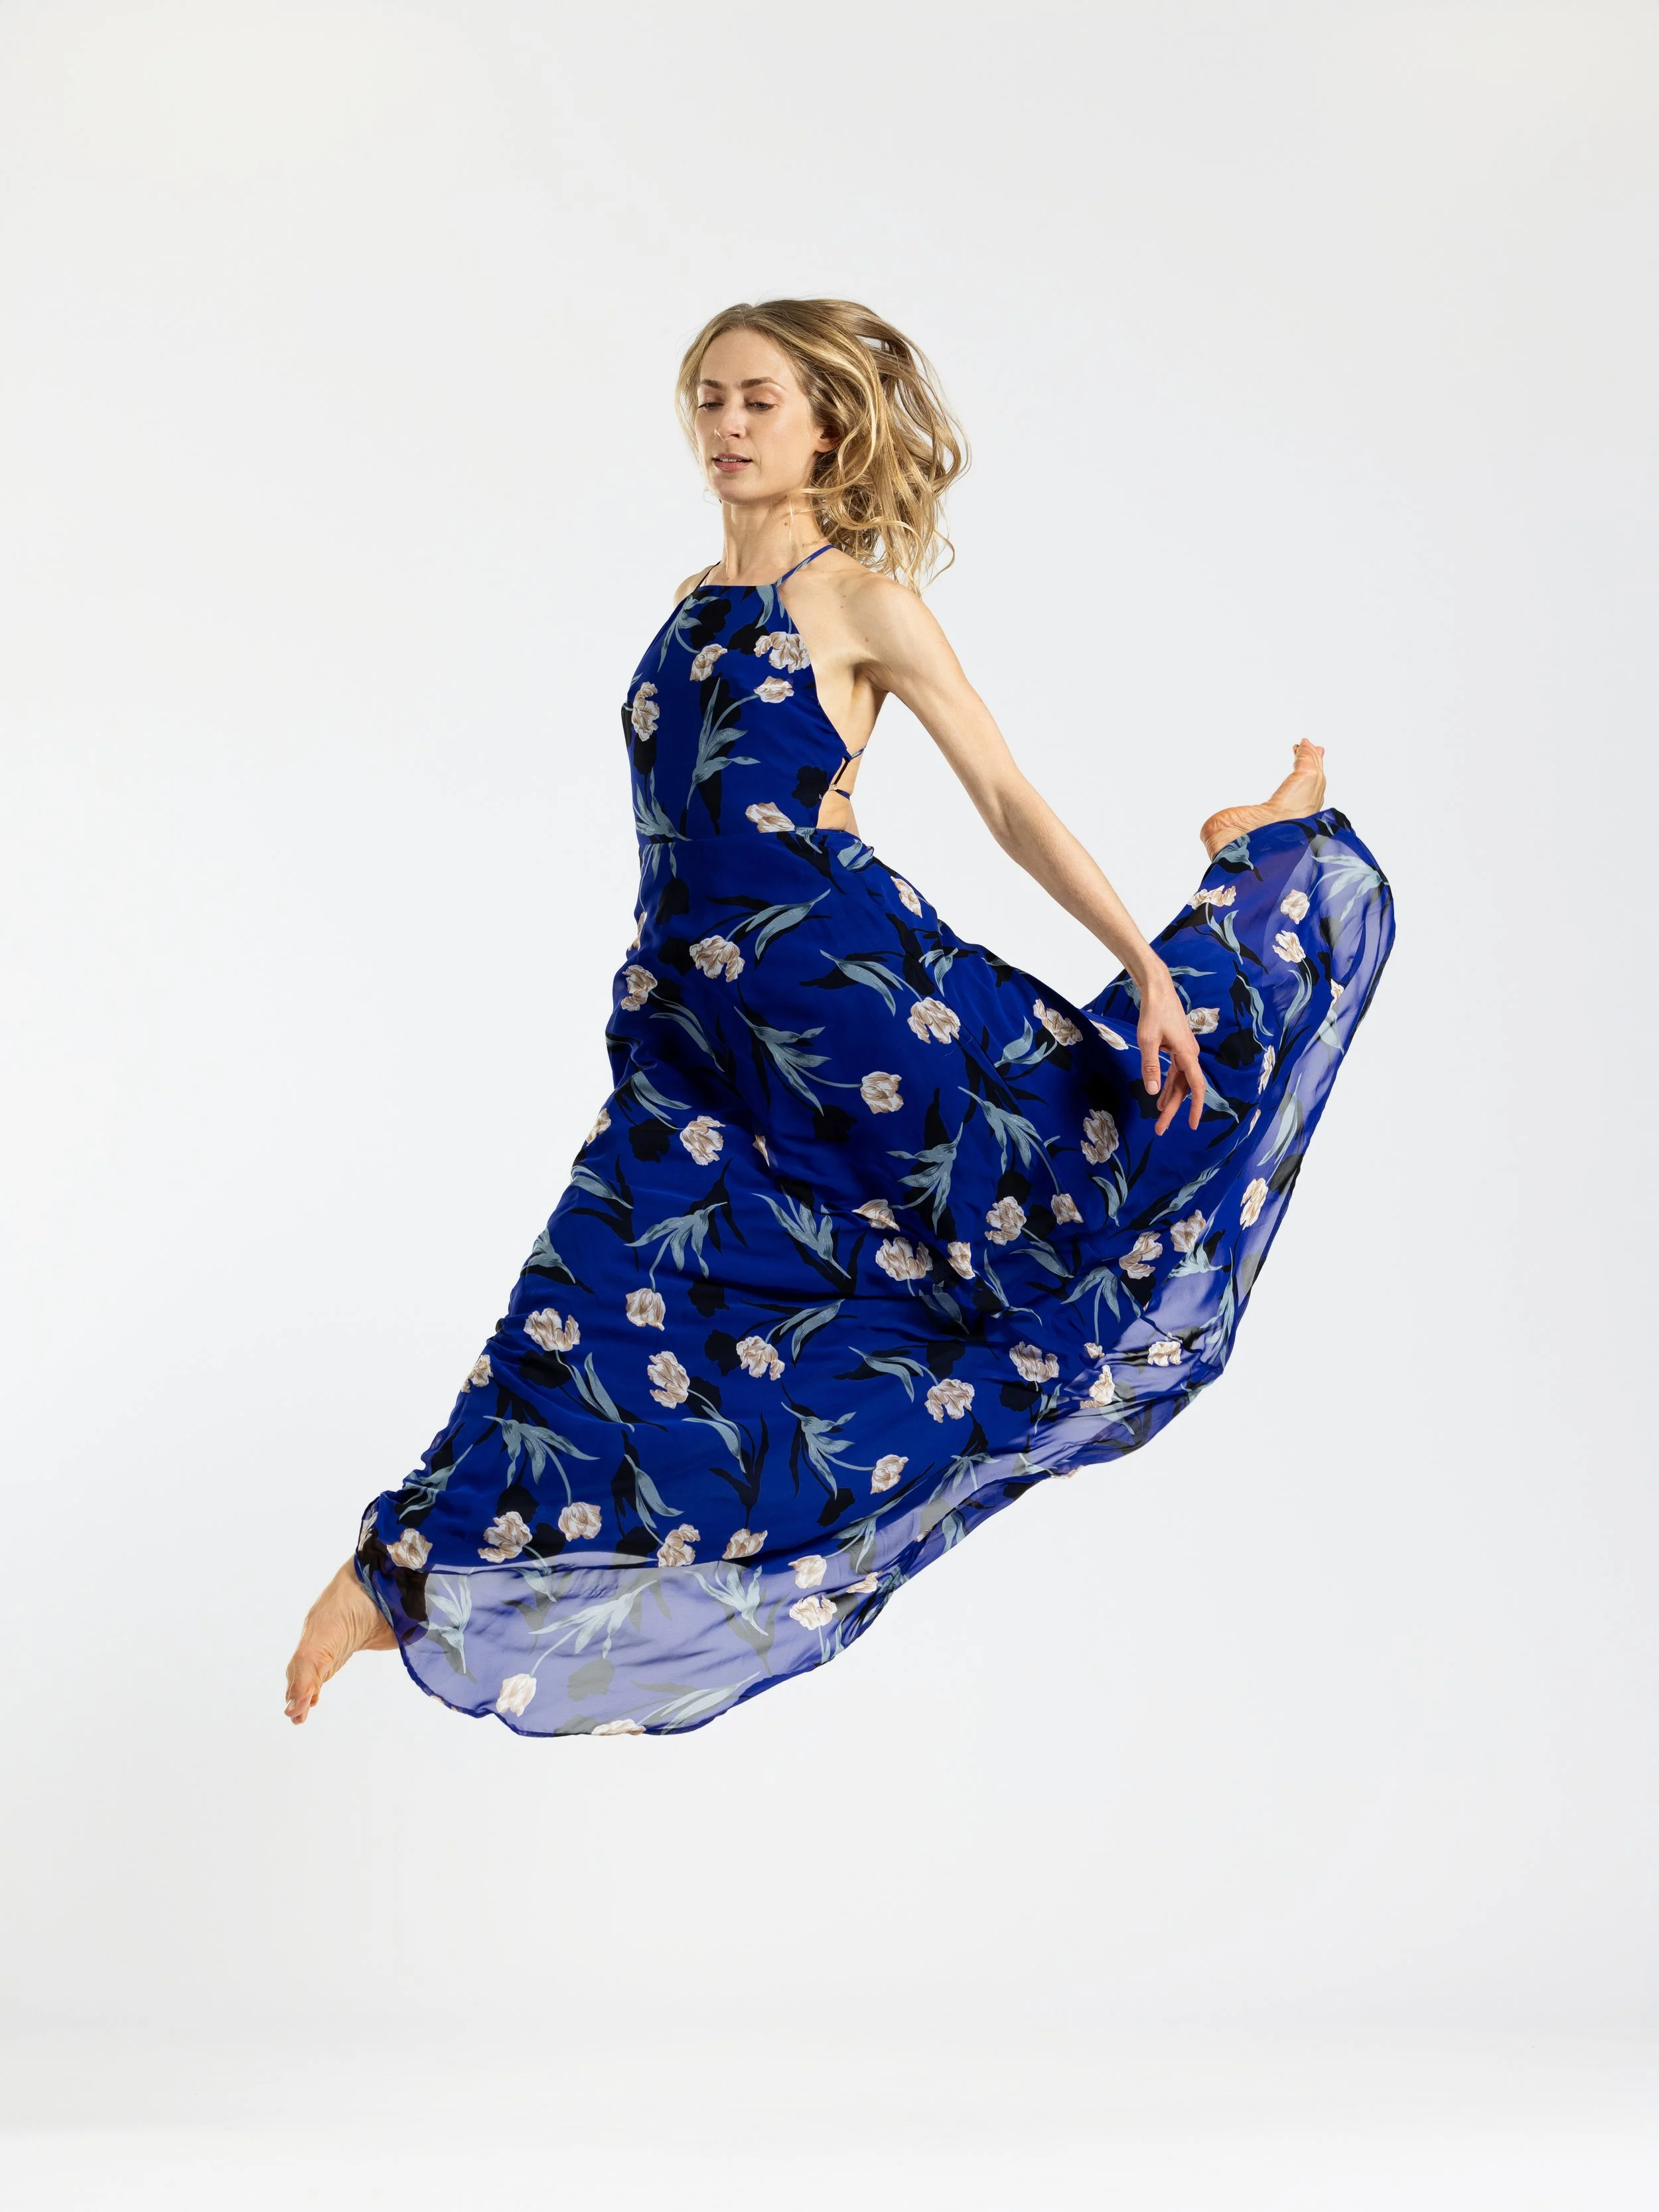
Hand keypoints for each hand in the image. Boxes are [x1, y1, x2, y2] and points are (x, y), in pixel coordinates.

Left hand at [1136, 960, 1206, 1134]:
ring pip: (1179, 1082)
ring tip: (1160, 1117)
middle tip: (1160, 1129)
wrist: (1158, 990)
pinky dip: (1168, 1085)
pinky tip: (1160, 1097)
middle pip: (1185, 1089)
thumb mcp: (1147, 1041)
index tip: (1191, 1125)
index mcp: (1187, 1054)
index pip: (1196, 1087)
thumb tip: (1153, 1093)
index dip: (1195, 1108)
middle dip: (1174, 1110)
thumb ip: (1150, 1067)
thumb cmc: (1153, 1013)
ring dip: (1170, 1099)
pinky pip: (1174, 1072)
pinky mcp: (1176, 1047)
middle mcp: (1189, 1055)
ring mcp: (1183, 1052)